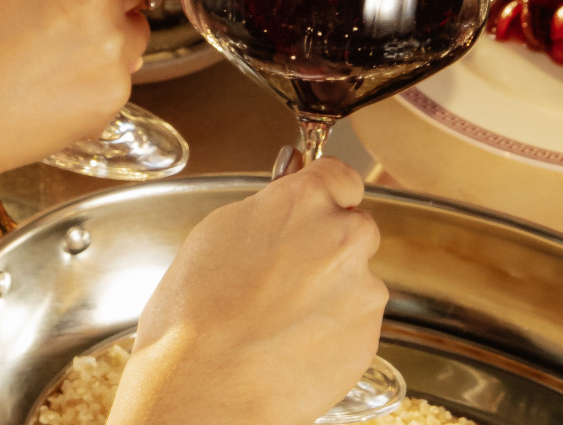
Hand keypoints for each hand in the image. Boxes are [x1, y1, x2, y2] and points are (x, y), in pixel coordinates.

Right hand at [111, 159, 387, 424]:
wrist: (205, 387)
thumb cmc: (194, 315)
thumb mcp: (218, 233)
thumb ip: (270, 210)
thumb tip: (286, 204)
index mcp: (303, 201)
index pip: (342, 176)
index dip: (328, 194)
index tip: (321, 206)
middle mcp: (343, 237)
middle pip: (356, 227)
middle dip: (333, 243)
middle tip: (290, 273)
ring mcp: (362, 289)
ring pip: (358, 278)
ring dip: (334, 290)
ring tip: (283, 318)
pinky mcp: (368, 336)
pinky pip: (358, 322)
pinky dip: (335, 329)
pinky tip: (295, 343)